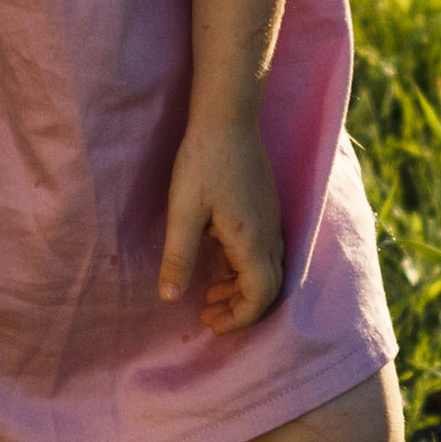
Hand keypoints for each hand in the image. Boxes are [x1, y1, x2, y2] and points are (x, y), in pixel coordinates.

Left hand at [160, 117, 284, 333]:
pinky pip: (264, 249)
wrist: (228, 117)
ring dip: (241, 286)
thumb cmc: (203, 162)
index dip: (239, 318)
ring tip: (209, 290)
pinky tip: (218, 254)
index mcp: (250, 240)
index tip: (211, 324)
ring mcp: (271, 218)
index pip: (259, 295)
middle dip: (239, 307)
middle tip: (206, 312)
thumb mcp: (183, 213)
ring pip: (267, 267)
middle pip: (267, 286)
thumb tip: (169, 299)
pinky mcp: (266, 205)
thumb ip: (179, 258)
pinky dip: (245, 265)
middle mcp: (268, 233)